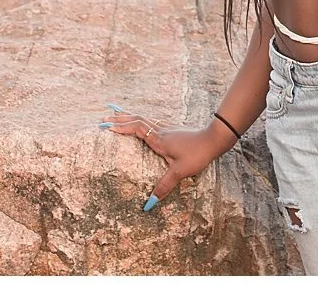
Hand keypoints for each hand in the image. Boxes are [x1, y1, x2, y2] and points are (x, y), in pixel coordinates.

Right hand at [100, 104, 233, 208]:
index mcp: (158, 139)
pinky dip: (141, 119)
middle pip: (136, 120)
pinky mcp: (173, 128)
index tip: (105, 126)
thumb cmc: (197, 154)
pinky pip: (151, 120)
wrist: (214, 139)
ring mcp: (166, 127)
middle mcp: (160, 130)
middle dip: (119, 118)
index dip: (120, 127)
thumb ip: (164, 186)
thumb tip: (149, 204)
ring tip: (117, 113)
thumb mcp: (180, 172)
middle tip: (104, 117)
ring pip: (143, 118)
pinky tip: (142, 121)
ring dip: (129, 116)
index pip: (135, 128)